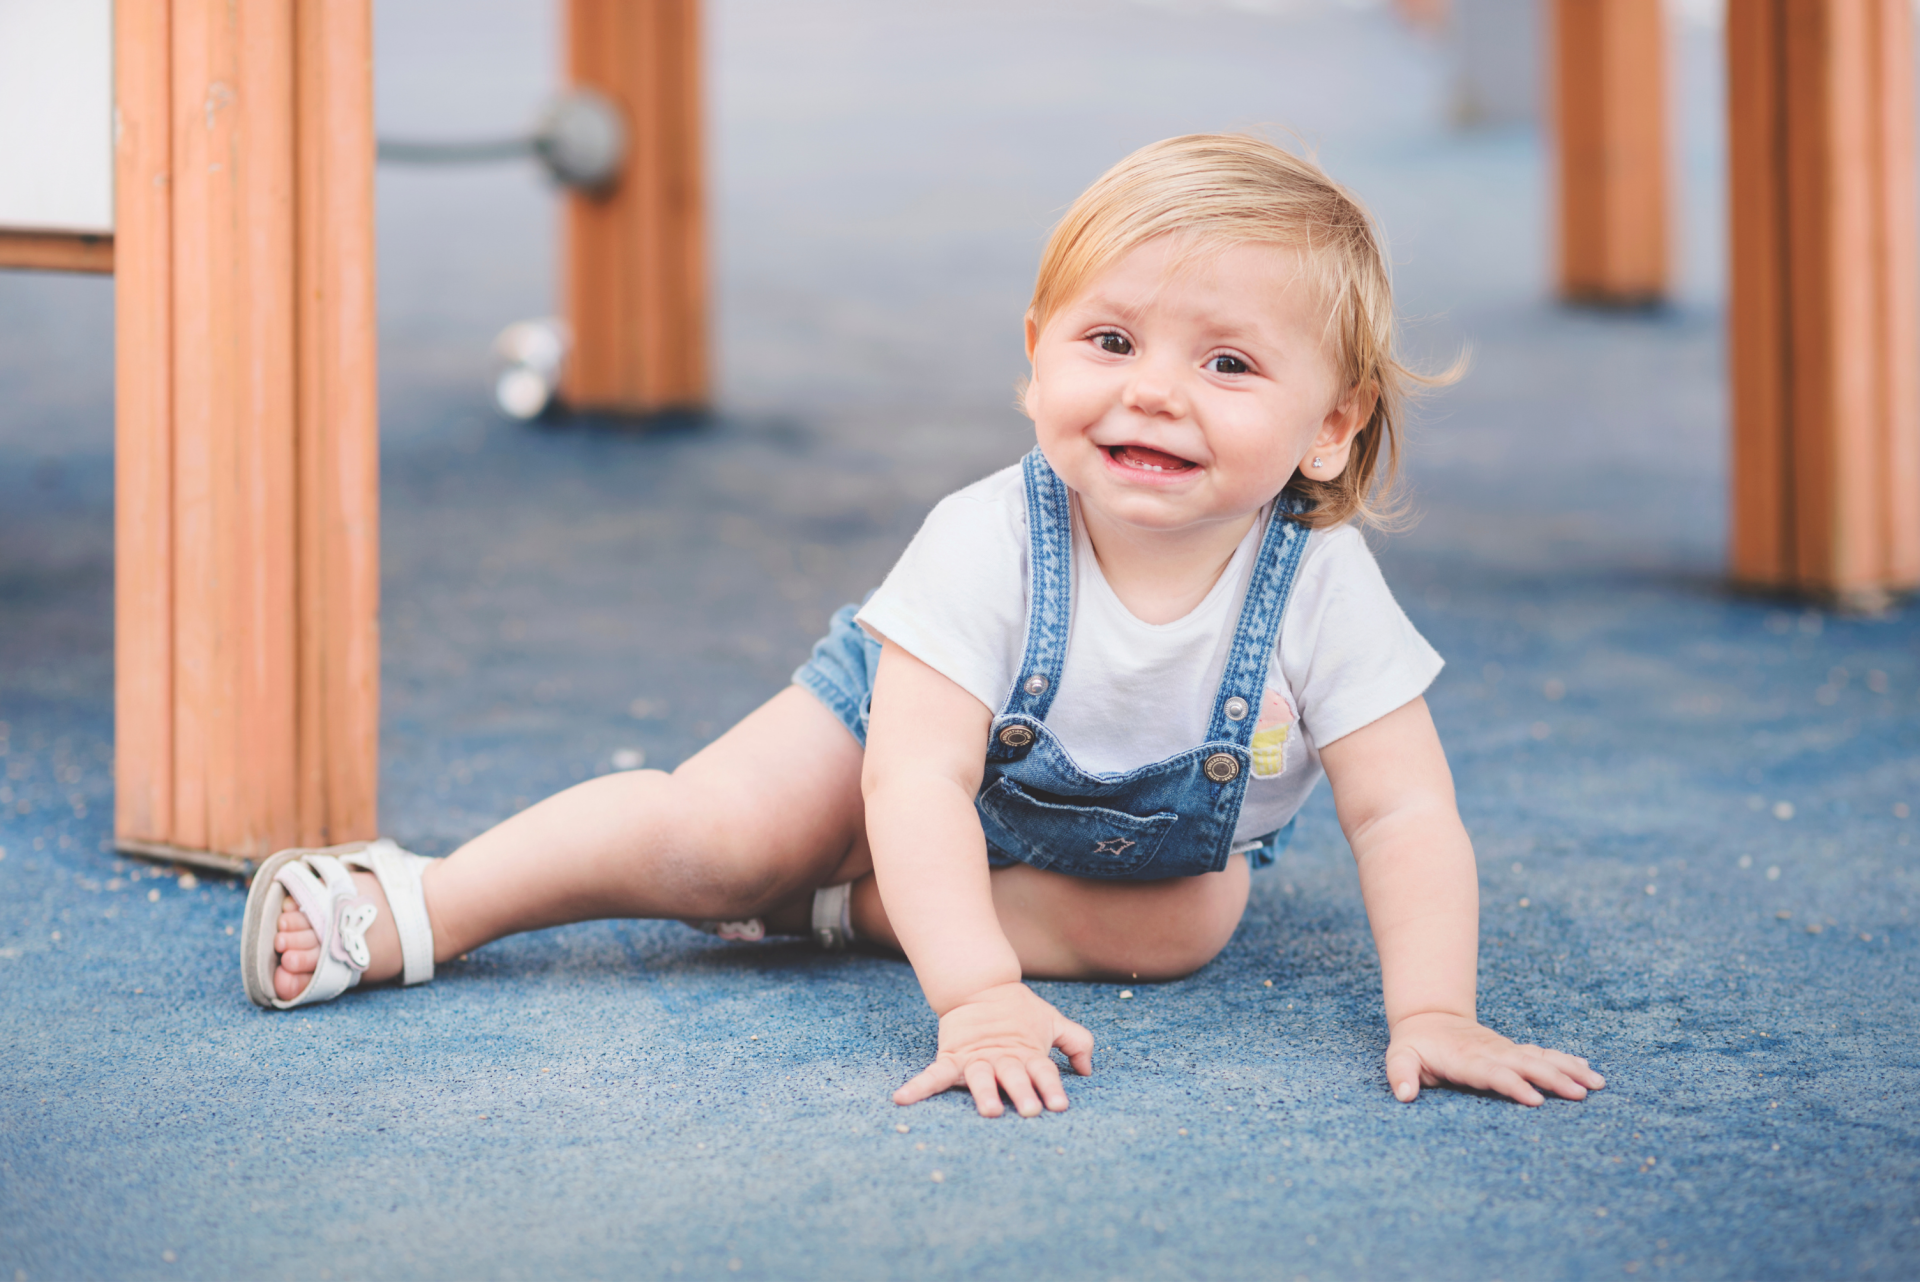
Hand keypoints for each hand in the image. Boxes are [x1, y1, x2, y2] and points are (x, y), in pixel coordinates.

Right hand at [893, 982, 1094, 1116]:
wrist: (980, 985)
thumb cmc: (1019, 1010)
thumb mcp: (1052, 1022)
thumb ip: (1076, 1042)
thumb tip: (1087, 1070)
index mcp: (1028, 1052)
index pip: (1043, 1072)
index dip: (1051, 1087)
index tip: (1059, 1105)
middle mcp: (1004, 1058)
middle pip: (1014, 1077)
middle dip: (1022, 1093)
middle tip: (1029, 1110)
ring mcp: (977, 1059)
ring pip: (981, 1078)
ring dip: (985, 1094)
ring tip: (989, 1110)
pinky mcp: (952, 1057)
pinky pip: (933, 1075)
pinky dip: (918, 1087)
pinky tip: (902, 1100)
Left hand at [1385, 1011, 1605, 1105]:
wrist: (1429, 1018)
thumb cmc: (1414, 1045)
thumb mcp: (1400, 1056)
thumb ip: (1401, 1074)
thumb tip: (1403, 1094)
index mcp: (1465, 1060)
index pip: (1492, 1073)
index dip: (1513, 1085)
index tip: (1536, 1100)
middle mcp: (1490, 1053)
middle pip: (1525, 1065)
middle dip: (1553, 1079)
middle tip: (1580, 1094)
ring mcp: (1504, 1051)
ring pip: (1540, 1058)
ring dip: (1568, 1069)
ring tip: (1597, 1083)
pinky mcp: (1512, 1051)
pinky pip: (1542, 1055)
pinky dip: (1566, 1061)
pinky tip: (1589, 1071)